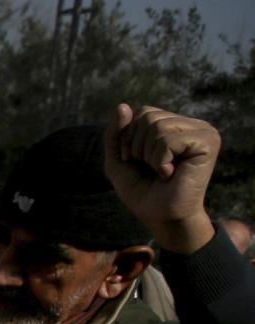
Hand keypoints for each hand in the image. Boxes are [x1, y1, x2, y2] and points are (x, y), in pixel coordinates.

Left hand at [105, 102, 218, 253]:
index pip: (142, 112)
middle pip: (147, 117)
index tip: (138, 161)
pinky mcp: (208, 142)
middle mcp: (193, 124)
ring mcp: (203, 131)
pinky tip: (170, 174)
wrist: (160, 217)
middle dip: (137, 147)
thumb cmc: (143, 191)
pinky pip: (168, 141)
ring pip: (157, 127)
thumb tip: (123, 105)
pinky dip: (160, 161)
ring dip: (149, 156)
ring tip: (162, 171)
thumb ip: (116, 133)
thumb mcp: (119, 159)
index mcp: (176, 124)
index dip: (129, 139)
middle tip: (151, 168)